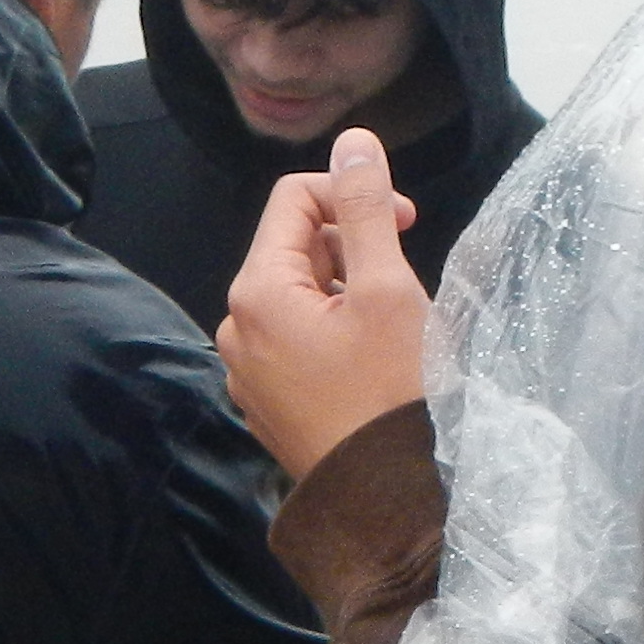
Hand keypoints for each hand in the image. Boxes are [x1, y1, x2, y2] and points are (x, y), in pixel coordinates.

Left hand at [218, 128, 427, 479]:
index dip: (353, 195)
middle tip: (404, 284)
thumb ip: (366, 208)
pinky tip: (371, 363)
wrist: (386, 500)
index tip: (405, 223)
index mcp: (256, 291)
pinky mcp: (268, 401)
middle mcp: (238, 327)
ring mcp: (249, 370)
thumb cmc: (392, 395)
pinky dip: (335, 333)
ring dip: (348, 292)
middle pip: (295, 248)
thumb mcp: (386, 289)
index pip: (295, 200)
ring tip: (391, 329)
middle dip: (353, 249)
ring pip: (300, 296)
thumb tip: (354, 142)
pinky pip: (297, 341)